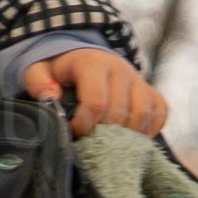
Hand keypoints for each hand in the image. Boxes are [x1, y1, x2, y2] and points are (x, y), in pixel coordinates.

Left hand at [15, 44, 166, 136]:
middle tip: (89, 139)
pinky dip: (149, 129)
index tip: (73, 131)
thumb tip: (50, 98)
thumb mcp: (38, 70)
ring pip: (143, 115)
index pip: (96, 102)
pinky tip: (131, 136)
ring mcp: (138, 80)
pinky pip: (160, 112)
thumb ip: (38, 82)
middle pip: (120, 113)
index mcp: (93, 63)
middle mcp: (121, 69)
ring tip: (107, 141)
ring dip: (126, 136)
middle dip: (103, 134)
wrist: (82, 56)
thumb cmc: (58, 70)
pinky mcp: (150, 90)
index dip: (84, 125)